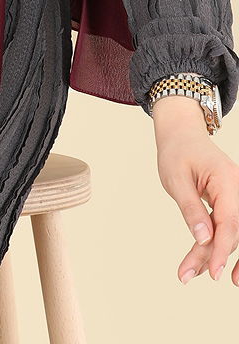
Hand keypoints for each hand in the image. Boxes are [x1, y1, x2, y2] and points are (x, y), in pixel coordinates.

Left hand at [155, 114, 238, 284]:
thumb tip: (203, 240)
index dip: (221, 250)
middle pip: (230, 232)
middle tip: (185, 275)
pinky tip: (199, 262)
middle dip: (211, 257)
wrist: (181, 134)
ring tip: (187, 273)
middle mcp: (237, 189)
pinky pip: (224, 228)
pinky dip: (212, 244)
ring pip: (228, 234)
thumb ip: (190, 209)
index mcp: (227, 180)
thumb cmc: (177, 152)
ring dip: (210, 255)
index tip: (213, 272)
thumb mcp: (176, 178)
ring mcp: (235, 196)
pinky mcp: (228, 203)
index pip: (230, 222)